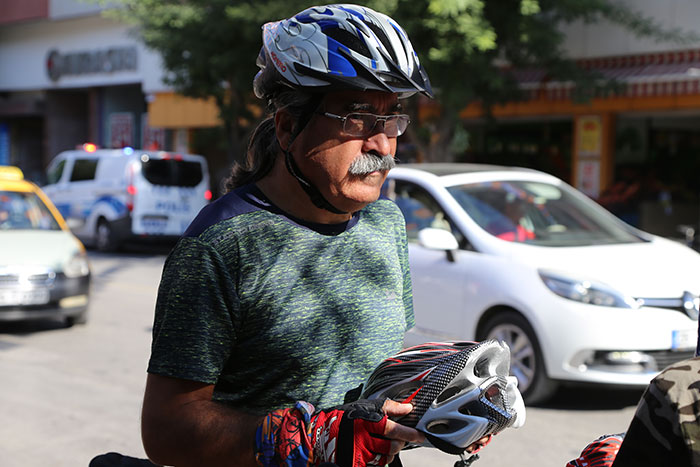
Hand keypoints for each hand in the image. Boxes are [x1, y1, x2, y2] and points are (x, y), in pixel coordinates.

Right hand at [309, 398, 423, 465]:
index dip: (407, 431)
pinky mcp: (356, 463)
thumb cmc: (342, 418)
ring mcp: (359, 451)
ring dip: (391, 453)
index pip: (390, 427)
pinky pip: (375, 465)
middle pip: (391, 445)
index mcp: (364, 420)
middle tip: (404, 439)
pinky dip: (379, 460)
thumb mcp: (363, 407)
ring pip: (385, 457)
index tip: (419, 433)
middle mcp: (362, 437)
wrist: (318, 433)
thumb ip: (386, 407)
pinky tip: (375, 453)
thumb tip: (407, 407)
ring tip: (388, 445)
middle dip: (401, 443)